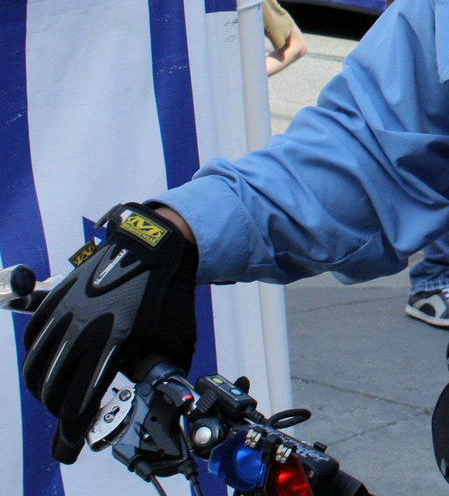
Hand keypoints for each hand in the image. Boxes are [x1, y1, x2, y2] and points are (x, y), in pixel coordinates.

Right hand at [22, 203, 198, 462]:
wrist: (156, 246)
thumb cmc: (168, 292)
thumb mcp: (175, 338)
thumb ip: (159, 369)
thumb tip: (156, 393)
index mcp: (113, 343)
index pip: (80, 400)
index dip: (72, 430)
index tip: (71, 443)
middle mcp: (82, 330)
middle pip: (53, 389)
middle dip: (59, 412)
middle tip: (69, 418)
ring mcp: (65, 313)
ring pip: (36, 366)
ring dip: (43, 389)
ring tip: (57, 395)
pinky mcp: (57, 299)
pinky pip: (34, 338)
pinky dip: (36, 357)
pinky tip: (49, 364)